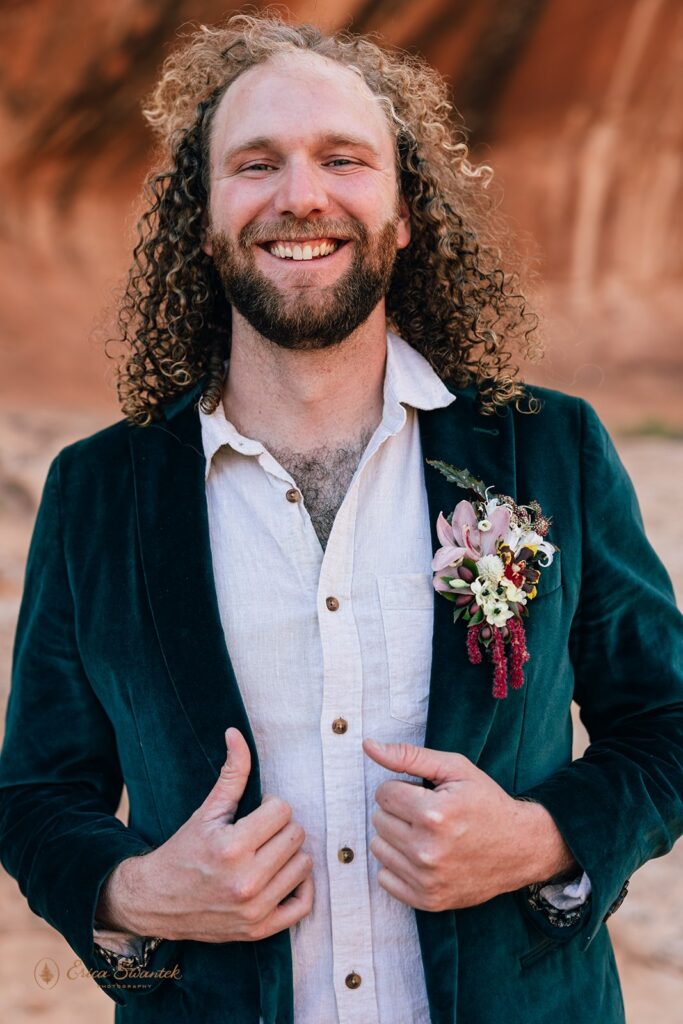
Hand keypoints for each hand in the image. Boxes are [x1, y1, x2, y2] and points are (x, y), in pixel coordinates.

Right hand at [97, 728, 313, 941]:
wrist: (156, 900)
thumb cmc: (184, 851)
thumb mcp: (206, 811)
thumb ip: (231, 774)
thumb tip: (237, 734)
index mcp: (231, 847)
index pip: (283, 811)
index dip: (272, 806)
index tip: (257, 812)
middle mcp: (245, 880)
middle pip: (296, 836)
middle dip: (281, 828)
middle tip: (261, 832)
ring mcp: (254, 909)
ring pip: (304, 865)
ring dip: (290, 855)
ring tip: (267, 852)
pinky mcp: (259, 929)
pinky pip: (303, 905)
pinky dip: (300, 888)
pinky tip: (283, 876)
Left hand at [362, 738, 576, 911]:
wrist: (521, 847)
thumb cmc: (486, 802)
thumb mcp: (455, 769)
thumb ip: (408, 756)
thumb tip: (369, 746)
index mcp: (434, 814)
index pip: (383, 794)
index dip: (403, 789)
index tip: (424, 795)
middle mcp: (428, 850)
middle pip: (379, 820)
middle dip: (398, 812)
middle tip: (427, 814)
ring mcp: (427, 879)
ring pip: (378, 848)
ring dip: (396, 838)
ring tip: (425, 834)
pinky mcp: (428, 900)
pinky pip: (385, 879)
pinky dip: (398, 866)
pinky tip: (422, 857)